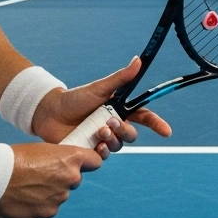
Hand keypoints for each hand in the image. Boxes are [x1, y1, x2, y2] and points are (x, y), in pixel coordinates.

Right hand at [0, 142, 100, 217]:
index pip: (95, 161)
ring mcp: (61, 196)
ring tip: (29, 187)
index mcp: (71, 158)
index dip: (88, 163)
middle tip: (42, 176)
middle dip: (62, 178)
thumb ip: (58, 159)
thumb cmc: (15, 159)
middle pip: (74, 179)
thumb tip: (61, 165)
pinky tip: (26, 198)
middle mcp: (71, 177)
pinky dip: (41, 204)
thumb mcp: (43, 149)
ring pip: (61, 194)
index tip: (82, 164)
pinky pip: (50, 207)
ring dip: (50, 192)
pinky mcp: (49, 211)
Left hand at [30, 57, 171, 157]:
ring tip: (99, 132)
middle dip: (125, 131)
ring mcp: (102, 139)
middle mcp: (113, 126)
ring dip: (112, 139)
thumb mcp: (99, 88)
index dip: (157, 125)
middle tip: (111, 123)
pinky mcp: (90, 151)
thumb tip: (139, 60)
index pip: (144, 118)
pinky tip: (95, 145)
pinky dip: (102, 152)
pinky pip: (104, 156)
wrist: (50, 113)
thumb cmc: (74, 98)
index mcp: (119, 110)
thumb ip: (120, 78)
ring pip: (119, 145)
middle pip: (131, 134)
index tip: (166, 132)